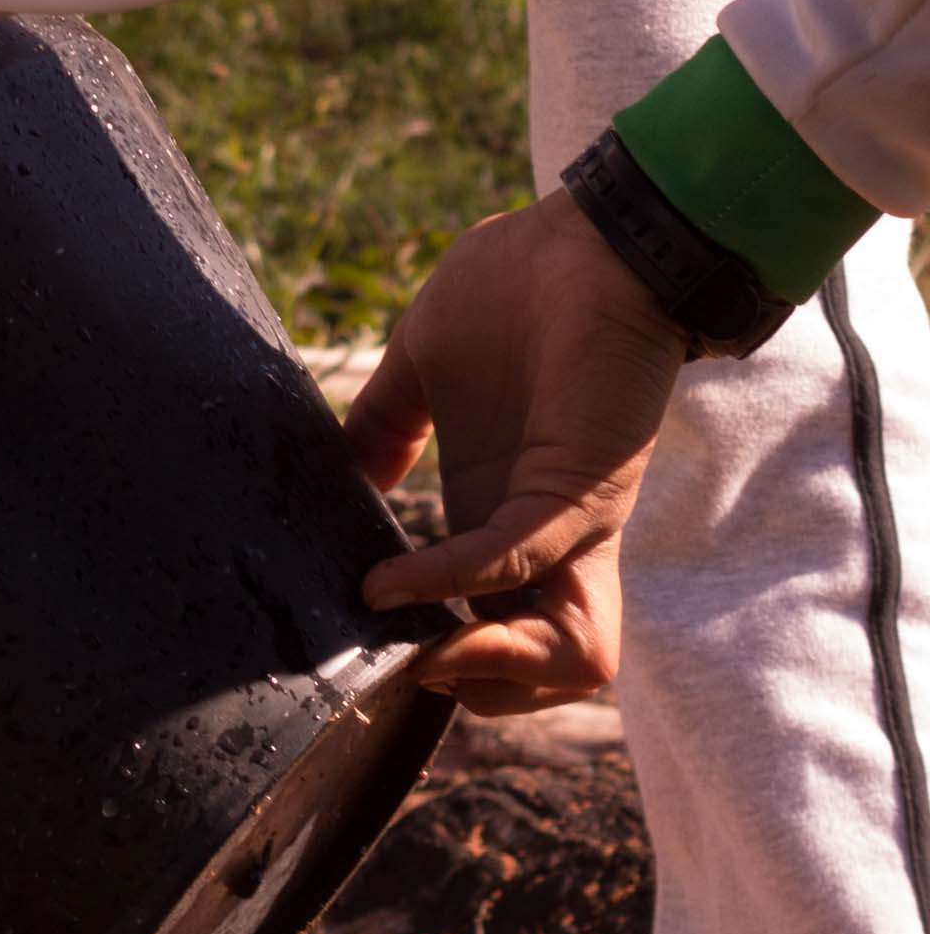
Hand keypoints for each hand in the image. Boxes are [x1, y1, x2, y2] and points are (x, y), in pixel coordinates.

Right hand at [344, 187, 687, 712]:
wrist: (592, 243)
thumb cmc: (515, 290)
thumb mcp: (424, 362)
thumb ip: (385, 421)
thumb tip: (342, 471)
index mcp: (499, 510)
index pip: (486, 618)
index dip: (439, 650)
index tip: (366, 634)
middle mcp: (537, 534)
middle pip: (541, 664)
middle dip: (478, 691)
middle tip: (400, 669)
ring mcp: (564, 521)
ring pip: (558, 651)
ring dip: (486, 671)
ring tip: (418, 655)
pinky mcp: (577, 492)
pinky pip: (511, 561)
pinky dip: (446, 581)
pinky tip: (390, 582)